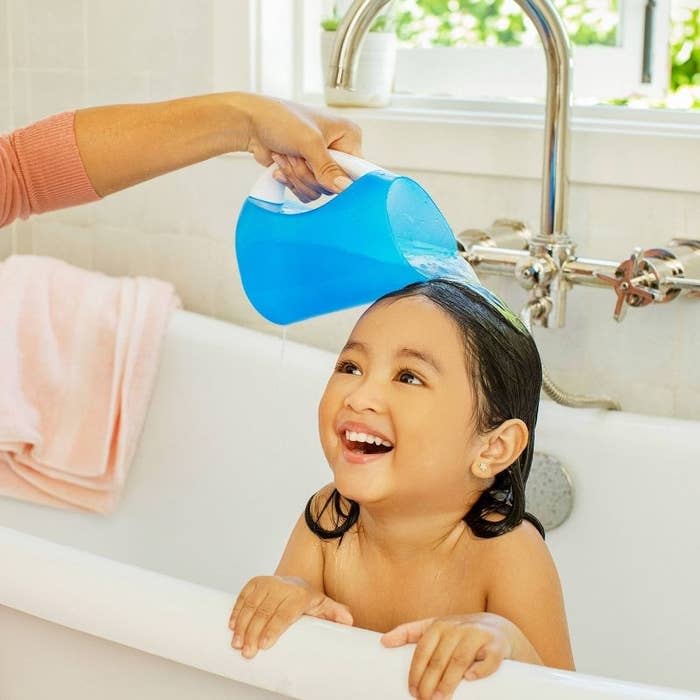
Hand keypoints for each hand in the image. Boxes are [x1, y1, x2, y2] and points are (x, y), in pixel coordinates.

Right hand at [228, 575, 352, 657]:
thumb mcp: (324, 606)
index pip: (284, 613)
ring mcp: (268, 583)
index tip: (264, 645)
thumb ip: (335, 613)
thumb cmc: (308, 600)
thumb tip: (349, 621)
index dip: (273, 629)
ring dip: (241, 624)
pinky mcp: (256, 582)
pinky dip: (236, 610)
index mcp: (299, 594)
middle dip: (253, 633)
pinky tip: (232, 626)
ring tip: (237, 643)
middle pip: (264, 612)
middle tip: (247, 651)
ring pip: (251, 605)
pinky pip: (243, 595)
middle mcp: (282, 586)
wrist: (296, 583)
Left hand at [237, 94, 361, 201]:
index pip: (357, 169)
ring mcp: (321, 164)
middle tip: (297, 155)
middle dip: (309, 173)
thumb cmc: (280, 119)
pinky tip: (282, 164)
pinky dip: (291, 182)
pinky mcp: (306, 174)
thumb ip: (328, 168)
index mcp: (347, 136)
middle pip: (333, 184)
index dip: (341, 177)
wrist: (250, 124)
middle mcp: (337, 150)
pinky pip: (306, 192)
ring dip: (297, 176)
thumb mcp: (309, 142)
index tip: (325, 176)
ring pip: (318, 190)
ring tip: (287, 155)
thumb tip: (344, 187)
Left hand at [381, 613, 515, 698]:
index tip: (412, 691)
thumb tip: (383, 642)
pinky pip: (489, 659)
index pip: (423, 649)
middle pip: (439, 658)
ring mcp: (478, 635)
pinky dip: (480, 670)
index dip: (416, 671)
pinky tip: (470, 679)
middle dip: (429, 681)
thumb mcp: (435, 627)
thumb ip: (409, 632)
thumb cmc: (460, 632)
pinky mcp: (497, 646)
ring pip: (460, 660)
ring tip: (439, 699)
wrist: (498, 628)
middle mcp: (458, 627)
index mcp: (440, 625)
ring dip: (448, 681)